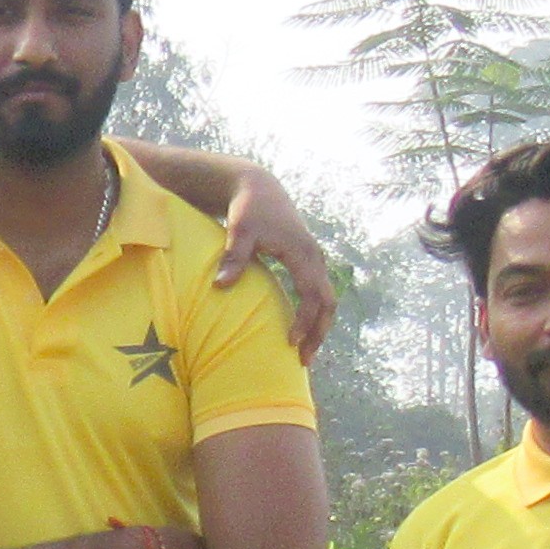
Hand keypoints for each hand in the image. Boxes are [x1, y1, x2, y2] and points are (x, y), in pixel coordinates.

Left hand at [215, 169, 336, 360]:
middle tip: (303, 360)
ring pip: (327, 299)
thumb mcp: (239, 231)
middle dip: (319, 332)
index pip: (311, 295)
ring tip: (304, 353)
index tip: (290, 342)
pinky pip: (318, 293)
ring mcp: (314, 259)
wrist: (259, 188)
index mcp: (302, 252)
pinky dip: (314, 314)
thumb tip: (221, 286)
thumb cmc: (247, 210)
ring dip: (319, 326)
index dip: (304, 321)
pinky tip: (301, 330)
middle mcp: (314, 257)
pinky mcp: (308, 261)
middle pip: (328, 302)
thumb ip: (234, 257)